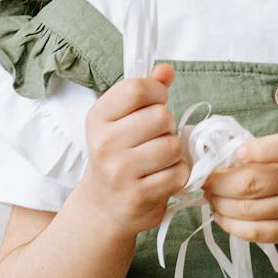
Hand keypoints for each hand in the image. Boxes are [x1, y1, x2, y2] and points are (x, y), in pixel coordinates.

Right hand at [73, 64, 191, 239]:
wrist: (104, 207)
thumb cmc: (118, 156)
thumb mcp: (122, 120)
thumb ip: (146, 92)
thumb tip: (166, 70)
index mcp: (98, 117)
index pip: (137, 88)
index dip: (157, 93)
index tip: (156, 104)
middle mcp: (104, 143)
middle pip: (161, 116)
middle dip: (167, 126)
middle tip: (156, 138)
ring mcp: (120, 171)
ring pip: (173, 145)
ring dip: (175, 152)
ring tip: (160, 159)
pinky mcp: (139, 195)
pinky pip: (178, 173)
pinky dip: (178, 174)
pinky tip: (163, 177)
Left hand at [199, 127, 277, 252]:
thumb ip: (268, 149)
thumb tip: (221, 159)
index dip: (257, 150)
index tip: (238, 154)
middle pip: (254, 183)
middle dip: (219, 183)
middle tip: (205, 182)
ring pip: (249, 210)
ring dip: (221, 204)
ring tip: (212, 198)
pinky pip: (256, 232)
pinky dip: (232, 225)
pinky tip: (222, 217)